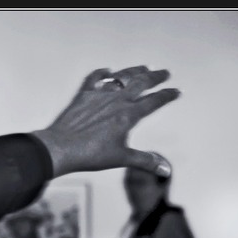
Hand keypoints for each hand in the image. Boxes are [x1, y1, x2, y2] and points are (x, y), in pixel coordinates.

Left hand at [32, 66, 179, 176]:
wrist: (61, 148)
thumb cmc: (90, 155)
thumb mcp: (121, 159)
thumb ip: (145, 161)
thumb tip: (165, 169)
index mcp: (128, 115)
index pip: (153, 101)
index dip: (166, 96)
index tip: (176, 91)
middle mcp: (116, 100)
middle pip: (140, 83)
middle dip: (155, 77)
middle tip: (165, 73)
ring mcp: (99, 95)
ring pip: (121, 77)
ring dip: (134, 71)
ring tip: (144, 68)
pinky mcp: (83, 95)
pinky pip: (95, 78)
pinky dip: (102, 73)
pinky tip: (107, 71)